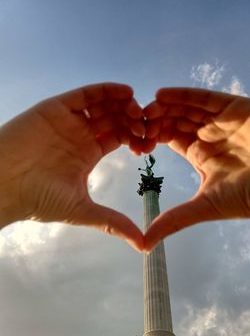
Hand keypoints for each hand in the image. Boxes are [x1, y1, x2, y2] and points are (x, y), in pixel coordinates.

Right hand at [0, 83, 144, 250]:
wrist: (4, 185)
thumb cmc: (38, 198)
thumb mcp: (82, 210)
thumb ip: (113, 222)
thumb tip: (143, 245)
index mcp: (88, 153)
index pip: (119, 137)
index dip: (136, 138)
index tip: (149, 144)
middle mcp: (80, 134)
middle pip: (114, 118)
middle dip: (133, 119)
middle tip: (147, 125)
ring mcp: (69, 120)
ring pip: (103, 104)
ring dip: (123, 103)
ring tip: (138, 108)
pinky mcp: (56, 108)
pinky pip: (85, 95)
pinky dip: (106, 90)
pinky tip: (125, 92)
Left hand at [144, 88, 249, 250]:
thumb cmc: (249, 196)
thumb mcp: (204, 206)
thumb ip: (174, 220)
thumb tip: (146, 243)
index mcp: (200, 154)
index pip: (170, 139)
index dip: (152, 139)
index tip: (135, 143)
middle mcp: (208, 135)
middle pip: (175, 121)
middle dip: (155, 122)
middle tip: (136, 123)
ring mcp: (221, 120)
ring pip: (186, 108)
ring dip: (165, 107)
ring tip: (146, 109)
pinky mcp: (234, 108)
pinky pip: (204, 98)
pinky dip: (182, 95)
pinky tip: (161, 94)